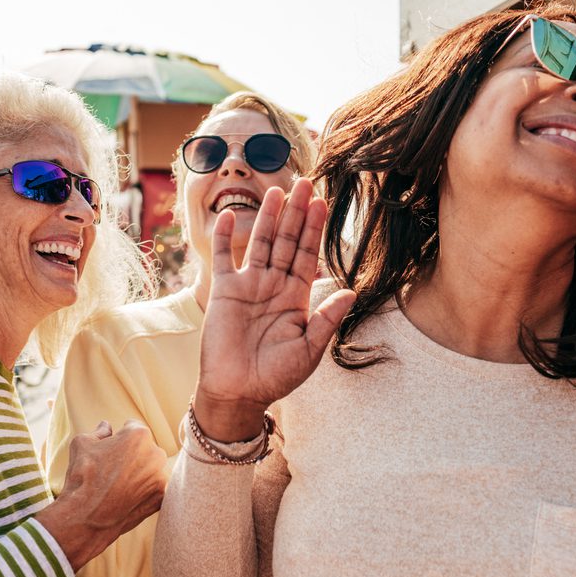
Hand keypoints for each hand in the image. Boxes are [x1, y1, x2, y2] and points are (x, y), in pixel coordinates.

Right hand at [37, 420, 167, 570]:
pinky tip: (126, 497)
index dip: (119, 437)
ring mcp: (161, 476)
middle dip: (132, 455)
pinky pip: (153, 488)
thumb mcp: (82, 443)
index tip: (109, 449)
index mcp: (139, 435)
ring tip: (117, 485)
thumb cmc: (82, 475)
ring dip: (139, 473)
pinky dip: (143, 491)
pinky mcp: (161, 496)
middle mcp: (156, 453)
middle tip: (111, 469)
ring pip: (151, 469)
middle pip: (145, 448)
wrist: (86, 515)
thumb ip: (99, 431)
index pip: (132, 427)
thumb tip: (106, 426)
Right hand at [194, 178, 355, 440]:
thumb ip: (327, 319)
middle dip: (296, 213)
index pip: (307, 255)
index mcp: (296, 297)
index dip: (314, 229)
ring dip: (267, 217)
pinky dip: (226, 238)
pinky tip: (230, 215)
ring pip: (259, 243)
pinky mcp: (223, 291)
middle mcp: (273, 286)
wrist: (238, 392)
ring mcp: (248, 286)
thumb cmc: (276, 377)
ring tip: (277, 192)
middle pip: (286, 241)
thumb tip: (352, 292)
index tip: (323, 203)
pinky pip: (224, 259)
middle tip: (305, 184)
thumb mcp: (309, 349)